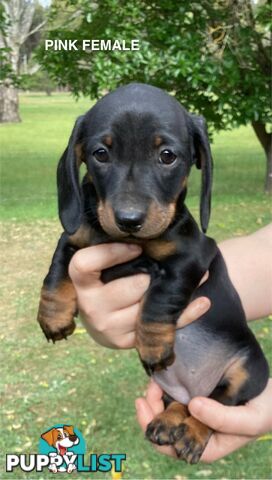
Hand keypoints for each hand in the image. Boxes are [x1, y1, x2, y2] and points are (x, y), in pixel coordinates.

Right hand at [69, 243, 209, 348]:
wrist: (100, 319)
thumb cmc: (105, 280)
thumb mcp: (102, 265)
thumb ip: (116, 248)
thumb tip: (151, 227)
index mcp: (81, 282)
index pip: (85, 264)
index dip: (111, 252)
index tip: (136, 246)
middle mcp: (90, 306)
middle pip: (133, 286)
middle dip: (153, 274)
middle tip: (171, 262)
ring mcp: (108, 327)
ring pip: (148, 307)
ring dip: (172, 291)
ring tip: (197, 276)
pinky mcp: (126, 342)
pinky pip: (160, 326)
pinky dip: (185, 313)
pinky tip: (202, 302)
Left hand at [135, 378, 271, 461]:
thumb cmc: (264, 411)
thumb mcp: (249, 419)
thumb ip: (223, 418)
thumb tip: (192, 406)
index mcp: (206, 446)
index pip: (170, 445)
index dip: (152, 427)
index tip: (143, 401)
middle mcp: (197, 433)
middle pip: (163, 428)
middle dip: (150, 409)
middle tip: (149, 386)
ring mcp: (196, 415)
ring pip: (167, 411)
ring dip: (157, 397)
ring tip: (155, 378)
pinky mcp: (198, 398)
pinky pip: (176, 396)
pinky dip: (167, 388)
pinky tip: (163, 376)